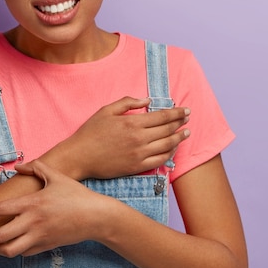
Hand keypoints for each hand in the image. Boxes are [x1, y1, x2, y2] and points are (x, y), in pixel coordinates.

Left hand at [0, 160, 109, 256]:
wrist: (95, 217)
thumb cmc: (76, 195)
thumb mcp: (57, 176)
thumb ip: (36, 168)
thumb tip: (18, 166)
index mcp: (32, 204)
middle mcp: (32, 223)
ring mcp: (39, 237)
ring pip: (8, 251)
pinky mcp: (46, 246)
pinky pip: (23, 253)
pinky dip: (14, 249)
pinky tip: (14, 241)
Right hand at [42, 97, 189, 179]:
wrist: (80, 157)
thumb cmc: (90, 132)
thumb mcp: (106, 110)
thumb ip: (128, 103)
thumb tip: (147, 100)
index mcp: (132, 123)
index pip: (162, 116)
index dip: (176, 113)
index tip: (185, 110)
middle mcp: (139, 139)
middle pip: (168, 130)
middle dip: (181, 123)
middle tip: (188, 118)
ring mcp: (139, 154)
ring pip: (167, 145)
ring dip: (179, 138)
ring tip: (186, 133)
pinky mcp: (136, 167)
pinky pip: (160, 160)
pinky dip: (170, 154)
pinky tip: (173, 149)